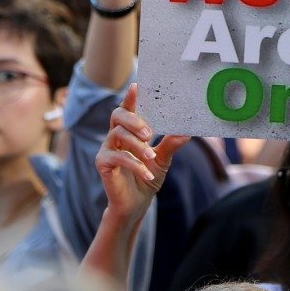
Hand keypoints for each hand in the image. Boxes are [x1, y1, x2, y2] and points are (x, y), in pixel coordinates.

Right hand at [96, 84, 189, 224]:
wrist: (136, 204)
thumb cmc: (148, 177)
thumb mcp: (163, 159)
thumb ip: (171, 144)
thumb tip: (187, 132)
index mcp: (130, 130)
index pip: (128, 108)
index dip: (131, 97)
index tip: (137, 86)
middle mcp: (116, 136)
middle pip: (118, 115)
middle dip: (134, 120)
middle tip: (150, 132)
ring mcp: (107, 148)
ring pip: (117, 134)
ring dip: (137, 145)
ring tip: (151, 156)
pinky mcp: (102, 163)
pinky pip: (116, 157)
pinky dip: (134, 164)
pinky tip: (147, 174)